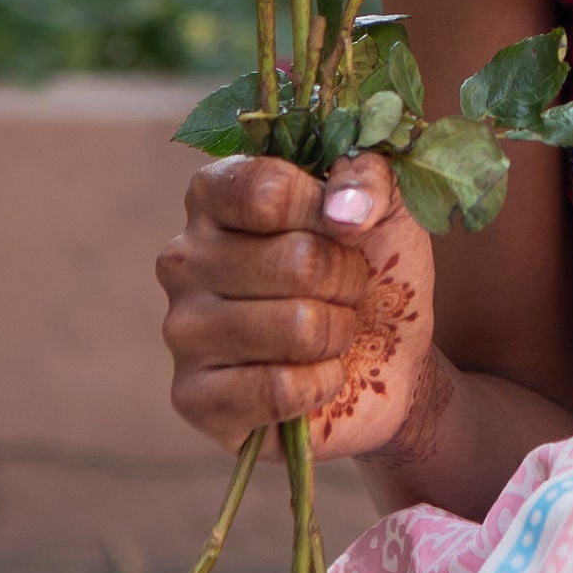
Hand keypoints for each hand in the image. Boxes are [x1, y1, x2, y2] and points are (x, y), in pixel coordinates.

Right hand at [156, 151, 441, 464]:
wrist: (390, 362)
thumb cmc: (374, 272)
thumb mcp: (388, 206)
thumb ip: (371, 174)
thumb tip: (345, 206)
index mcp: (215, 196)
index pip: (269, 189)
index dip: (329, 212)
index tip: (346, 226)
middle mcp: (184, 258)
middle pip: (298, 261)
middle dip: (348, 281)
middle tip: (344, 291)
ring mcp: (182, 330)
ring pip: (298, 327)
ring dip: (338, 334)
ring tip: (329, 333)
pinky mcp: (192, 398)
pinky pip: (280, 390)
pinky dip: (321, 384)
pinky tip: (312, 378)